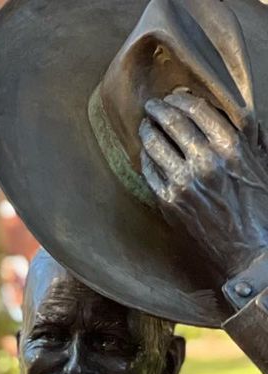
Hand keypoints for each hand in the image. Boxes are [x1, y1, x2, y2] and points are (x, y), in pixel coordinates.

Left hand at [139, 91, 267, 281]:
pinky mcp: (169, 202)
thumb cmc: (260, 205)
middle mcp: (205, 161)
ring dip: (147, 132)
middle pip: (173, 124)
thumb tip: (230, 112)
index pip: (198, 110)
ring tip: (145, 127)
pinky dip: (146, 160)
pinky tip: (146, 155)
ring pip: (156, 146)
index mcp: (231, 146)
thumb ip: (245, 137)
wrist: (249, 249)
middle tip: (152, 106)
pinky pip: (150, 173)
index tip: (173, 96)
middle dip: (159, 111)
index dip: (181, 99)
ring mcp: (183, 182)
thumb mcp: (261, 162)